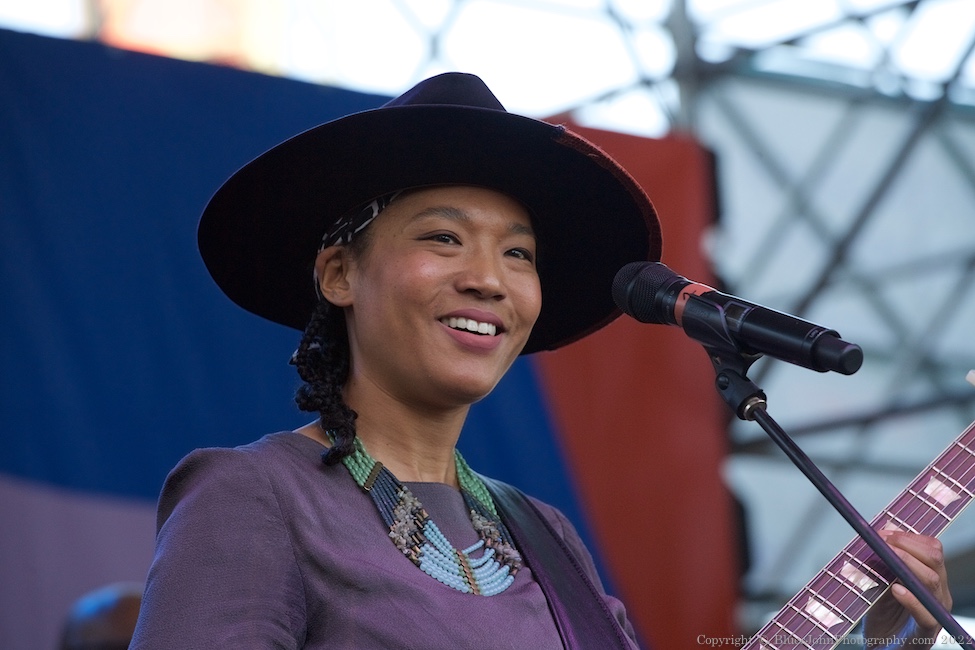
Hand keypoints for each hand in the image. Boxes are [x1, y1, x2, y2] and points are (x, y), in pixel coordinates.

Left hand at [863, 530, 952, 648]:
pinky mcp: (927, 632)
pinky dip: (911, 599)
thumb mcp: (880, 583)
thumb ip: (884, 563)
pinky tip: (896, 589)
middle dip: (907, 545)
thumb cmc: (883, 616)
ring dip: (907, 563)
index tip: (883, 532)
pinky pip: (926, 614)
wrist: (881, 647)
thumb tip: (882, 533)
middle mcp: (938, 593)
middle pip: (935, 559)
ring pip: (932, 581)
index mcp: (931, 579)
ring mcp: (935, 611)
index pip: (932, 549)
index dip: (908, 537)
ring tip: (887, 556)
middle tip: (882, 540)